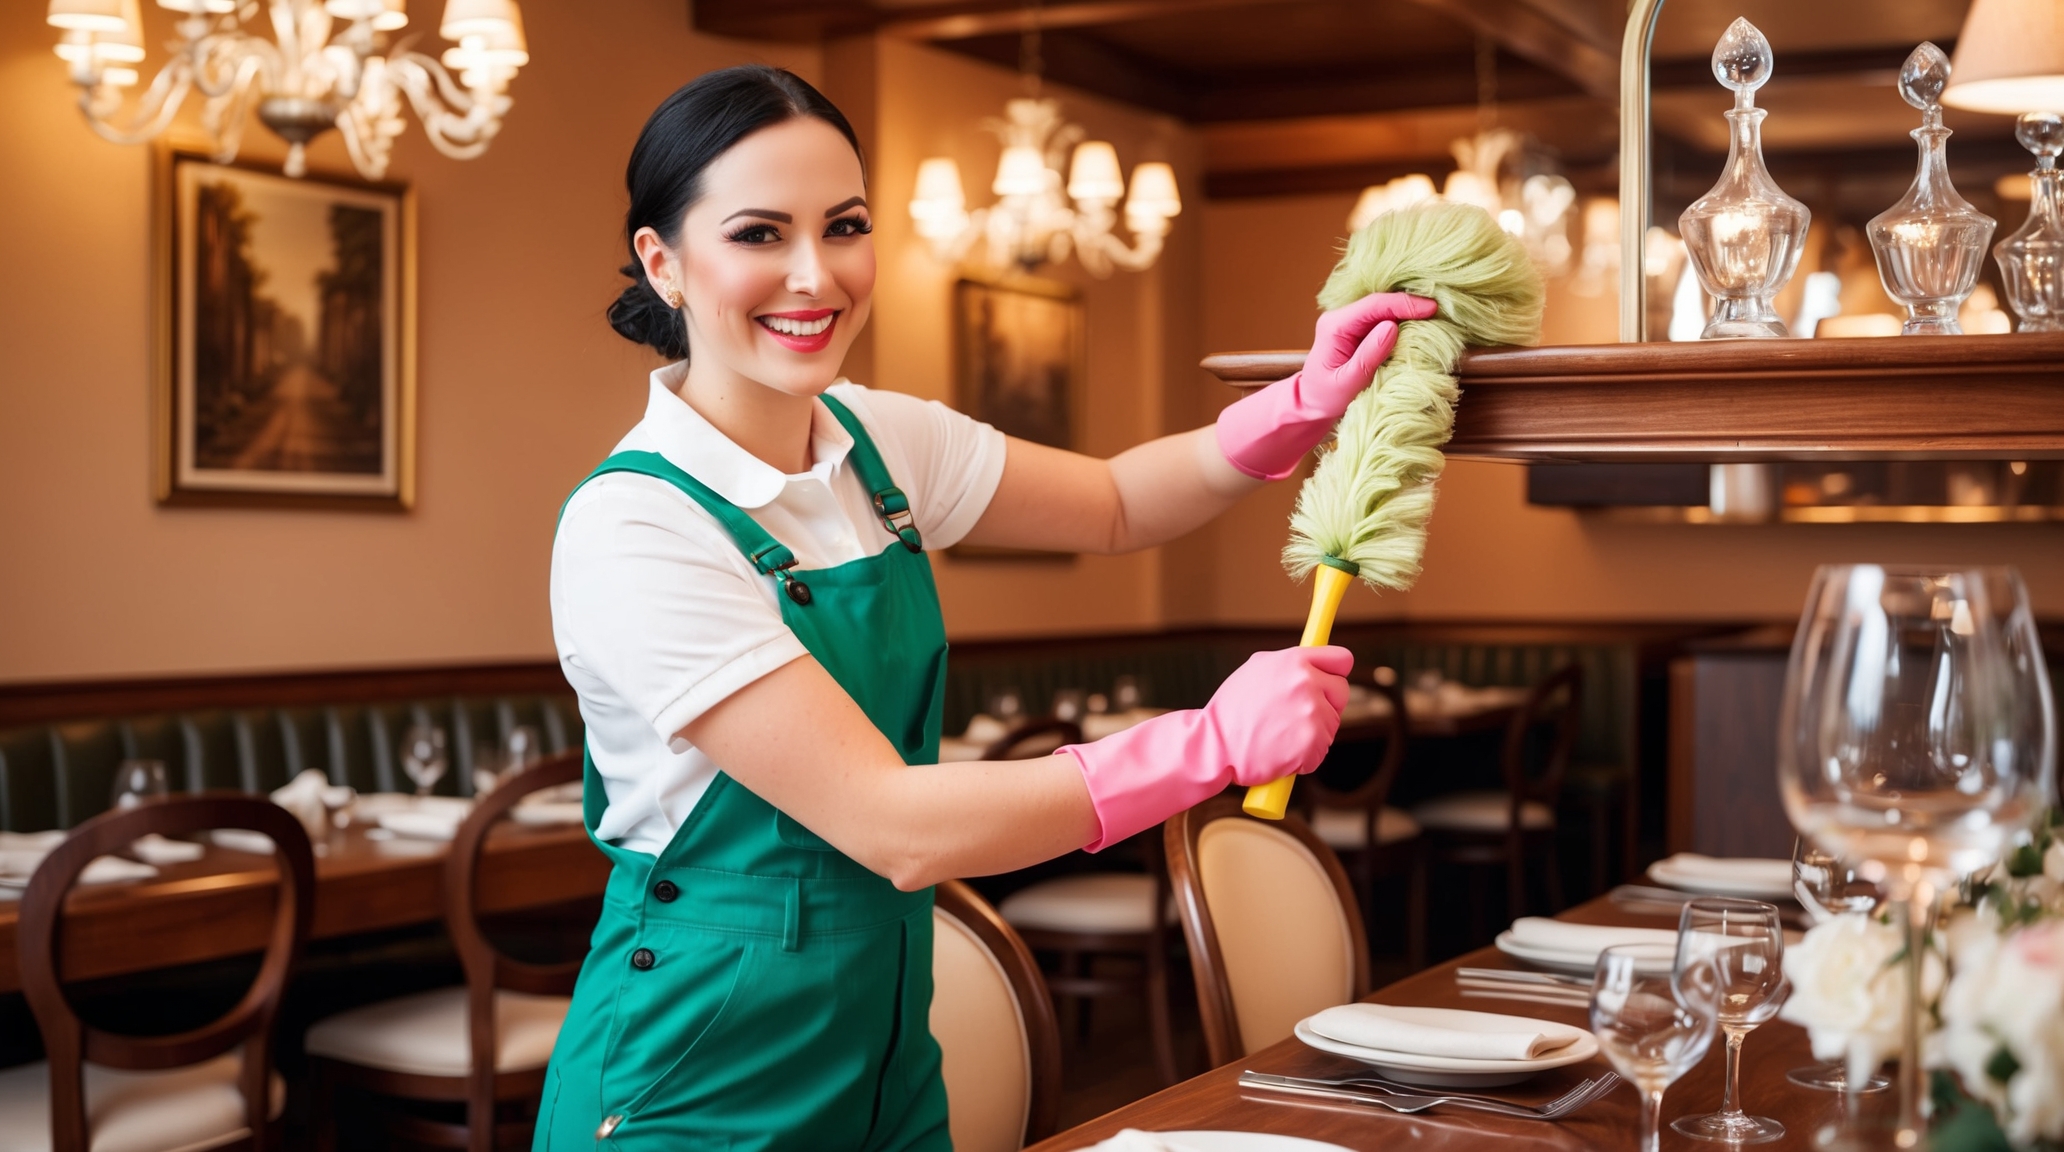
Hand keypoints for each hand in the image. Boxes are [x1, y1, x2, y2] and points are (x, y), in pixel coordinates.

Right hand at [1059, 646, 1352, 849]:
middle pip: (1341, 692)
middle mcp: (1307, 682)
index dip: (1335, 671)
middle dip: (1325, 704)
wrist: (1213, 746)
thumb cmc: (1231, 711)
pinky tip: (1281, 752)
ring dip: (1313, 732)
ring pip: (1331, 723)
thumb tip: (1314, 661)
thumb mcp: (1257, 671)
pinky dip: (1305, 756)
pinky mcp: (1313, 743)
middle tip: (1296, 715)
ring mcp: (1312, 713)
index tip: (1328, 680)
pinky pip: (1321, 750)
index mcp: (1294, 661)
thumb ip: (1289, 665)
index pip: (1341, 659)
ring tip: (1280, 734)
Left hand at [1300, 292, 1437, 417]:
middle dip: (1410, 304)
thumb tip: (1392, 327)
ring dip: (1408, 312)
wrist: (1311, 404)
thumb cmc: (1325, 397)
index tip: (1431, 309)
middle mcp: (1341, 318)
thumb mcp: (1346, 383)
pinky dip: (1403, 321)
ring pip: (1384, 309)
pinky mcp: (1360, 331)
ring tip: (1435, 316)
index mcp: (1335, 326)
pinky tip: (1421, 325)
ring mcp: (1351, 322)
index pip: (1373, 306)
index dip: (1403, 304)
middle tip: (1440, 311)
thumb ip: (1367, 357)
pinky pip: (1383, 319)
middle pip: (1380, 302)